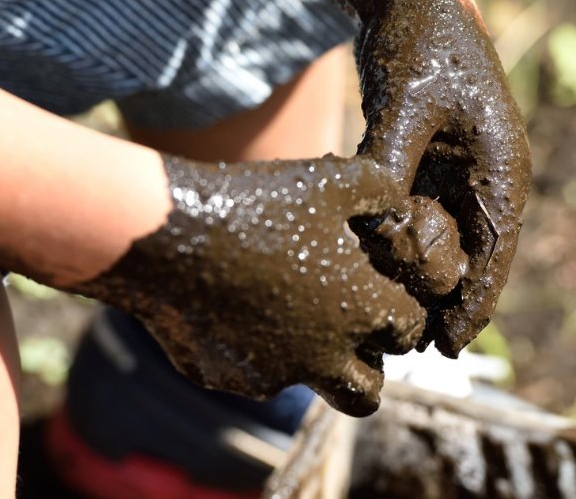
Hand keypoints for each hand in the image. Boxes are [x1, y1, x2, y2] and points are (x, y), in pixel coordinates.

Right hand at [72, 154, 424, 415]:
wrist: (167, 233)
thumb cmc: (259, 203)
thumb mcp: (333, 181)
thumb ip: (382, 193)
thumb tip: (400, 207)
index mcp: (362, 311)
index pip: (409, 330)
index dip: (403, 311)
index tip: (384, 292)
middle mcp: (324, 357)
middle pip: (365, 394)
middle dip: (366, 369)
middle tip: (349, 332)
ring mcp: (271, 375)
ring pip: (301, 383)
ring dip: (303, 357)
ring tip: (280, 304)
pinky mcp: (223, 378)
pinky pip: (246, 373)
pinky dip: (248, 348)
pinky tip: (229, 301)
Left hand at [343, 0, 531, 357]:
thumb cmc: (419, 41)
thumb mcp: (406, 104)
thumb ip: (391, 166)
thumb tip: (374, 226)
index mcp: (501, 163)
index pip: (497, 249)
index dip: (475, 302)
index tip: (450, 347)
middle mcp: (487, 173)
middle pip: (472, 253)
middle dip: (445, 298)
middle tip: (411, 344)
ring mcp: (460, 168)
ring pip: (446, 238)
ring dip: (422, 274)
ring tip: (391, 319)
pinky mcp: (432, 159)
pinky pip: (422, 214)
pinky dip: (403, 241)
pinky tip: (376, 269)